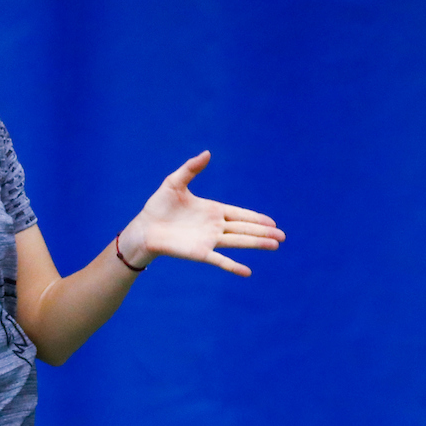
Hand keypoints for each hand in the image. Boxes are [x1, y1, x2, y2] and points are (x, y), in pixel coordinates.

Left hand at [118, 151, 284, 276]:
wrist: (144, 228)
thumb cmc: (157, 206)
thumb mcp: (174, 183)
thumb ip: (191, 168)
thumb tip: (207, 153)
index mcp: (212, 210)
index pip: (239, 214)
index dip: (256, 218)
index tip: (272, 222)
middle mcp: (214, 226)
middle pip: (244, 229)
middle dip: (263, 232)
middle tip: (282, 236)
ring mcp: (208, 240)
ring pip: (238, 242)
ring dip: (256, 244)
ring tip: (275, 246)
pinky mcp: (199, 252)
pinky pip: (220, 260)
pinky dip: (233, 266)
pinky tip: (247, 272)